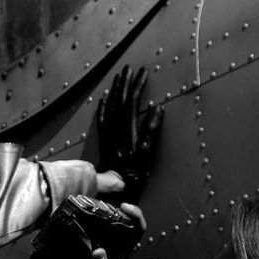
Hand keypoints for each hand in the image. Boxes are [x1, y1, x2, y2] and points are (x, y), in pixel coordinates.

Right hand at [70, 201, 145, 258]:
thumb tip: (99, 252)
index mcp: (121, 255)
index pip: (137, 230)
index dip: (135, 216)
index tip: (123, 207)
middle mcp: (113, 246)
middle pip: (121, 221)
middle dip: (113, 209)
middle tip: (100, 205)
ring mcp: (99, 244)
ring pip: (105, 223)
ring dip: (98, 213)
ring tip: (87, 208)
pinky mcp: (85, 244)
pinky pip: (88, 228)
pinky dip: (84, 221)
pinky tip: (76, 218)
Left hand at [84, 66, 162, 201]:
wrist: (116, 191)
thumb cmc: (135, 175)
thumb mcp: (148, 155)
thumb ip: (151, 132)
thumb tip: (157, 109)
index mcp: (127, 131)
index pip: (131, 103)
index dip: (137, 86)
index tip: (144, 72)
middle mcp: (115, 131)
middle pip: (118, 102)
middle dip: (124, 83)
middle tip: (129, 67)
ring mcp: (108, 136)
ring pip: (109, 108)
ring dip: (114, 91)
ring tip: (119, 76)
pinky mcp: (105, 143)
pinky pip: (101, 121)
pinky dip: (103, 108)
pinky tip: (103, 99)